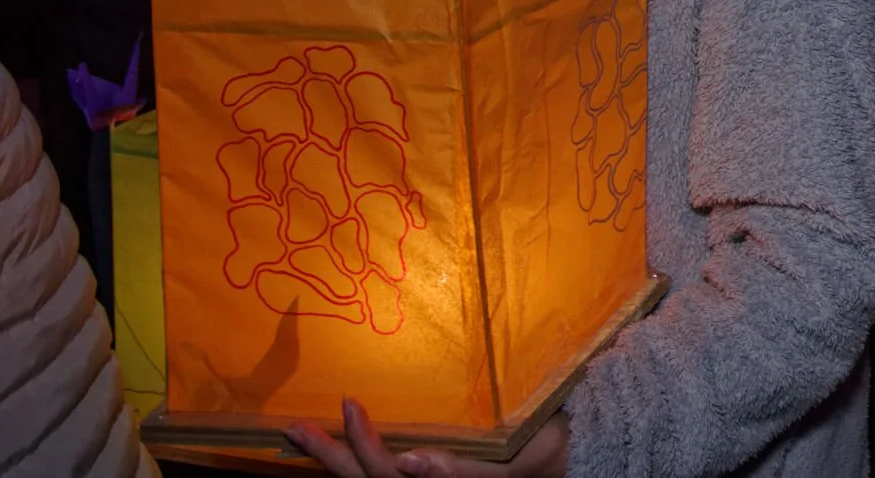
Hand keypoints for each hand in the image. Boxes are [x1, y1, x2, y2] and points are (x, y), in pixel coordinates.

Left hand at [287, 400, 568, 477]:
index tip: (351, 404)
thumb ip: (462, 471)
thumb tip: (409, 460)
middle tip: (296, 426)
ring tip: (304, 433)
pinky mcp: (433, 477)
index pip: (389, 475)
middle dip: (330, 456)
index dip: (365, 445)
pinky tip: (343, 445)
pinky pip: (383, 477)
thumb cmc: (553, 455)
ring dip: (334, 460)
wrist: (577, 456)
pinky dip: (357, 462)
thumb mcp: (517, 463)